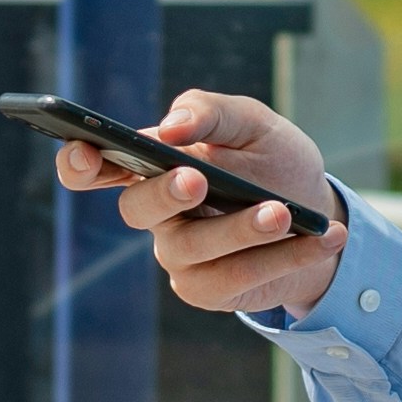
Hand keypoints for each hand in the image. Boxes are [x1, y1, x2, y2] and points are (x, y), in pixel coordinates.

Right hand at [56, 89, 344, 320]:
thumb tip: (170, 127)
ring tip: (282, 213)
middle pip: (136, 209)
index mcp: (154, 165)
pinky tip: (322, 238)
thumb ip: (211, 112)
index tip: (86, 152)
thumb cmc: (273, 161)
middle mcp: (157, 213)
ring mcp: (179, 255)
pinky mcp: (209, 290)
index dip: (79, 164)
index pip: (96, 167)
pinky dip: (283, 258)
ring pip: (192, 248)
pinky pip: (234, 280)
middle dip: (165, 194)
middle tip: (197, 179)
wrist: (320, 213)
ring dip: (240, 229)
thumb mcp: (253, 123)